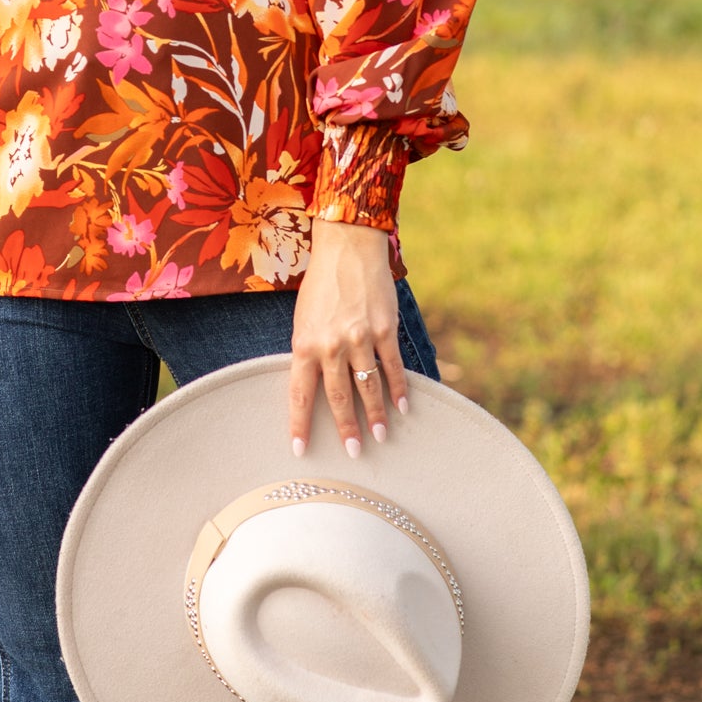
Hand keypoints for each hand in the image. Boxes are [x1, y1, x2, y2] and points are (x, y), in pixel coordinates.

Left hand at [289, 220, 408, 459]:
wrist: (347, 249)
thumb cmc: (321, 286)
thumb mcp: (304, 320)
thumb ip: (310, 353)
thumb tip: (316, 386)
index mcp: (304, 345)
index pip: (300, 394)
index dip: (300, 425)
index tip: (301, 450)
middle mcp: (331, 345)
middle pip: (339, 397)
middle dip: (347, 428)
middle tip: (354, 452)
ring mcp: (359, 338)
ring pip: (368, 386)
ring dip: (376, 414)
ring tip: (381, 436)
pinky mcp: (384, 329)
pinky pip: (392, 366)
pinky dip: (398, 388)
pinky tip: (402, 406)